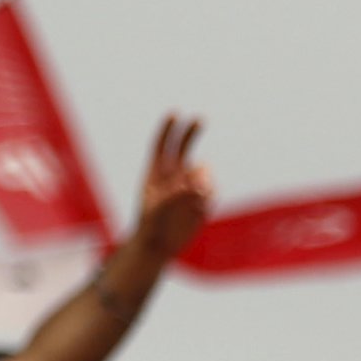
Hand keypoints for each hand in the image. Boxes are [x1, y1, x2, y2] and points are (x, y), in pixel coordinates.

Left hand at [122, 115, 213, 261]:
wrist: (158, 247)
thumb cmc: (149, 227)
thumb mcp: (157, 210)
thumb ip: (175, 193)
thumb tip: (195, 178)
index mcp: (155, 174)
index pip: (161, 146)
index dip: (167, 129)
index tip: (174, 113)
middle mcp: (172, 176)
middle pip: (183, 148)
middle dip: (191, 132)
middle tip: (201, 118)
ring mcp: (187, 186)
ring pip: (202, 172)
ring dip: (203, 179)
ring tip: (195, 194)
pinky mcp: (200, 200)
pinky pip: (210, 192)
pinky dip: (208, 197)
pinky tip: (198, 210)